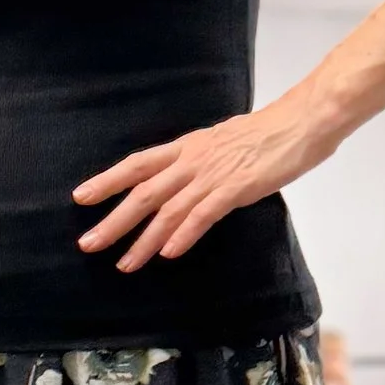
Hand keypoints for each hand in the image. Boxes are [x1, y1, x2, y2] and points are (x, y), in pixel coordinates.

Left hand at [73, 95, 325, 270]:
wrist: (303, 120)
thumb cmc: (269, 133)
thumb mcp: (222, 143)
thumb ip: (201, 162)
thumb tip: (186, 181)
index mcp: (187, 147)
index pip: (137, 164)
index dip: (107, 181)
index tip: (81, 197)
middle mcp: (192, 160)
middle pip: (142, 193)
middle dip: (113, 221)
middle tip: (88, 244)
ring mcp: (213, 174)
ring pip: (167, 211)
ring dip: (143, 241)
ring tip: (124, 264)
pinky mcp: (236, 188)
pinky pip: (203, 214)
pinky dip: (183, 235)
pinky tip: (168, 254)